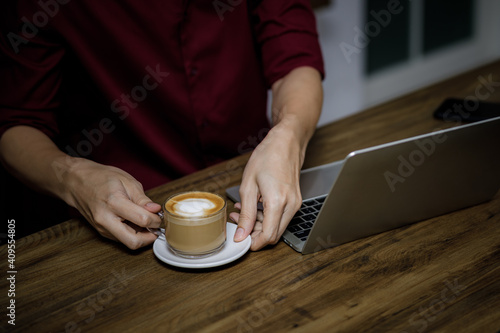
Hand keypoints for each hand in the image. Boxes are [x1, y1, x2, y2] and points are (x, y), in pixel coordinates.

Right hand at [63, 158, 161, 248]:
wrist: (76, 182)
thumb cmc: (101, 178)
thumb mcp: (127, 181)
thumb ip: (142, 198)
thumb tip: (156, 210)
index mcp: (114, 202)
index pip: (142, 220)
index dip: (156, 220)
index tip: (159, 215)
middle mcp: (106, 219)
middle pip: (133, 242)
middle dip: (150, 237)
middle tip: (156, 227)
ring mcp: (102, 228)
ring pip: (128, 242)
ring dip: (141, 236)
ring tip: (145, 221)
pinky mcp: (101, 232)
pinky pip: (121, 238)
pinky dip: (132, 233)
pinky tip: (134, 222)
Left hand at [230, 125, 302, 249]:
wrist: (286, 142)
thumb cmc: (267, 157)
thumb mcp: (248, 185)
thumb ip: (246, 214)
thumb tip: (241, 234)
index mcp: (278, 202)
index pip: (268, 236)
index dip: (253, 243)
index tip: (240, 239)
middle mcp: (291, 205)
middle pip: (274, 235)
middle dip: (254, 234)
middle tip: (237, 222)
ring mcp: (295, 204)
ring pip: (277, 228)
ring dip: (259, 225)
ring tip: (242, 211)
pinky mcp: (296, 201)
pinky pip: (281, 217)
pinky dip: (267, 217)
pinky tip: (255, 206)